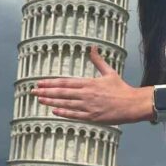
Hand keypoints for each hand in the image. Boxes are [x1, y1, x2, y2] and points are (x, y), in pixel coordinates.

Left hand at [32, 47, 149, 123]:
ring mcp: (89, 106)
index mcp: (89, 83)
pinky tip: (54, 111)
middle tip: (33, 91)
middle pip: (62, 92)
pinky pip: (75, 115)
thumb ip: (98, 61)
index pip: (66, 82)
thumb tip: (92, 47)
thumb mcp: (109, 72)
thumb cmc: (121, 89)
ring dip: (51, 101)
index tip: (40, 82)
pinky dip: (64, 113)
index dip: (51, 82)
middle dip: (46, 91)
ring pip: (66, 103)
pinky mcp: (92, 117)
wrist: (132, 104)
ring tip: (40, 100)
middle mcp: (86, 94)